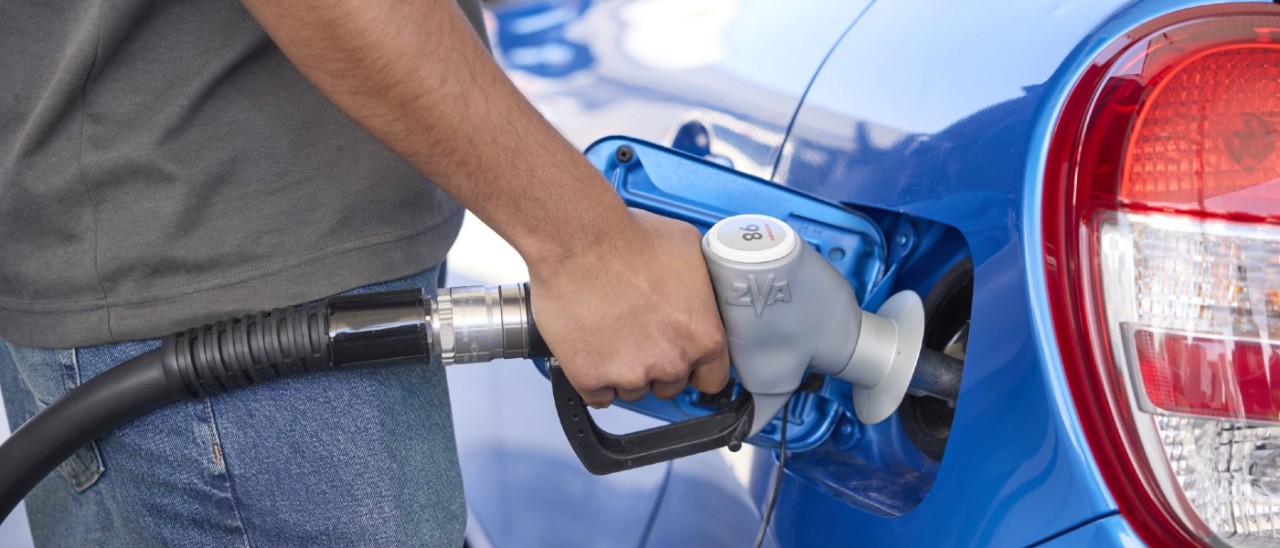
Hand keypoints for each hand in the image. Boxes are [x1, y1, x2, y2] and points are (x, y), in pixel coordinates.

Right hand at [528, 209, 730, 407]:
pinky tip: (592, 347)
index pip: (713, 378)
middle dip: (657, 363)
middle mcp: (671, 361)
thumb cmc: (627, 238)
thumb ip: (701, 286)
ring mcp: (631, 374)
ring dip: (624, 369)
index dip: (696, 367)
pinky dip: (593, 377)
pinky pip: (598, 394)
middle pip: (670, 384)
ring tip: (611, 331)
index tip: (684, 359)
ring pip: (633, 390)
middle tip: (639, 331)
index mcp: (703, 336)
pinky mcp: (592, 378)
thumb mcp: (688, 249)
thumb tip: (700, 291)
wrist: (577, 240)